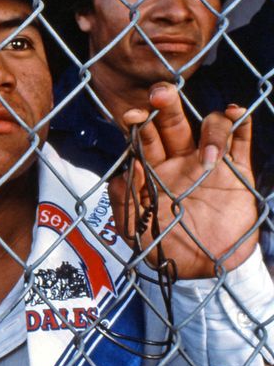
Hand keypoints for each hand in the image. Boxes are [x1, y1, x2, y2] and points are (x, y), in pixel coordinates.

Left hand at [108, 82, 257, 278]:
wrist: (203, 271)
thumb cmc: (164, 248)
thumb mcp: (135, 231)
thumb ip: (124, 202)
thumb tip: (123, 172)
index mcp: (153, 169)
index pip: (144, 138)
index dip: (138, 124)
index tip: (132, 116)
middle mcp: (179, 160)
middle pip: (173, 123)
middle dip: (166, 106)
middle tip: (160, 94)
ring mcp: (210, 163)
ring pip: (210, 127)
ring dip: (210, 130)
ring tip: (209, 158)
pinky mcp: (238, 173)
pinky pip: (241, 141)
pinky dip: (240, 123)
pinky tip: (236, 112)